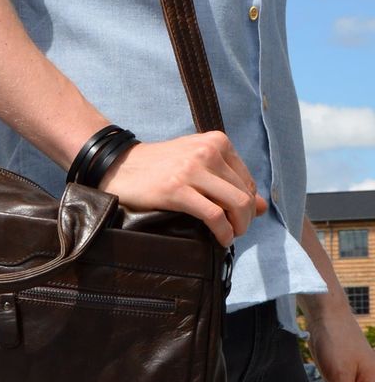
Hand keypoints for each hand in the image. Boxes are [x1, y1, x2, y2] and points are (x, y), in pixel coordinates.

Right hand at [98, 131, 267, 245]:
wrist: (118, 166)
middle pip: (245, 194)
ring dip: (238, 227)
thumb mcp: (196, 165)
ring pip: (236, 204)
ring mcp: (192, 169)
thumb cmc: (157, 168)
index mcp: (216, 142)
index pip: (247, 181)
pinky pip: (214, 215)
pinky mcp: (177, 189)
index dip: (247, 205)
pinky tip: (220, 239)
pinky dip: (223, 232)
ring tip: (229, 236)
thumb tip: (262, 206)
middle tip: (235, 232)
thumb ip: (229, 182)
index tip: (236, 219)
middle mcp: (207, 151)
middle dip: (245, 219)